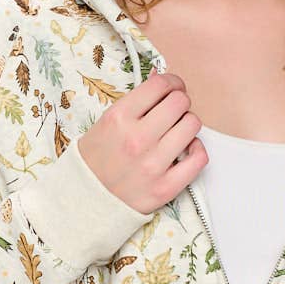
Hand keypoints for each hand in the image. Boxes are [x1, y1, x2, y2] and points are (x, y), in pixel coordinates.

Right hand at [78, 69, 207, 213]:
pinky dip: (196, 150)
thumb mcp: (105, 123)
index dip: (171, 82)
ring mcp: (153, 164)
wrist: (85, 202)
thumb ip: (134, 103)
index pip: (160, 85)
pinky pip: (199, 158)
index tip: (172, 88)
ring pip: (192, 125)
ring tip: (177, 131)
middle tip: (174, 110)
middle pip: (180, 102)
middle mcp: (137, 139)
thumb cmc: (95, 160)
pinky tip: (186, 149)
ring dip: (187, 124)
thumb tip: (163, 81)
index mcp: (119, 118)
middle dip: (180, 102)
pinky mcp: (166, 187)